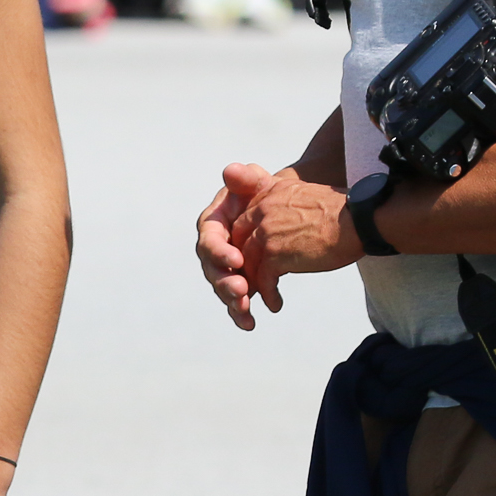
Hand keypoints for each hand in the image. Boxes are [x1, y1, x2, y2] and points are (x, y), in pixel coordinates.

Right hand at [196, 166, 272, 328]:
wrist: (286, 215)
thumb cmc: (270, 196)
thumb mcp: (261, 184)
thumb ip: (246, 178)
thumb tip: (231, 171)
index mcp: (214, 223)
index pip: (209, 238)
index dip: (220, 251)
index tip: (237, 259)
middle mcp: (215, 248)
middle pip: (212, 268)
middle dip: (224, 281)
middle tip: (241, 290)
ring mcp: (225, 268)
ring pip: (222, 288)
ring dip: (232, 301)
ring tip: (246, 311)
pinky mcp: (238, 283)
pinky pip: (235, 301)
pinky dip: (240, 313)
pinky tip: (250, 324)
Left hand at [211, 161, 360, 320]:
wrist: (359, 218)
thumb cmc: (340, 210)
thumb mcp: (302, 194)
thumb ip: (283, 205)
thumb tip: (281, 227)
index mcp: (267, 194)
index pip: (243, 221)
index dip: (243, 243)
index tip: (248, 260)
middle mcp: (261, 210)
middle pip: (238, 243)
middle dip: (242, 265)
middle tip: (248, 283)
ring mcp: (266, 232)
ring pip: (247, 263)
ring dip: (253, 284)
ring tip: (261, 297)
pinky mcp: (275, 253)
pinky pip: (263, 280)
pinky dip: (268, 295)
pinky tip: (275, 304)